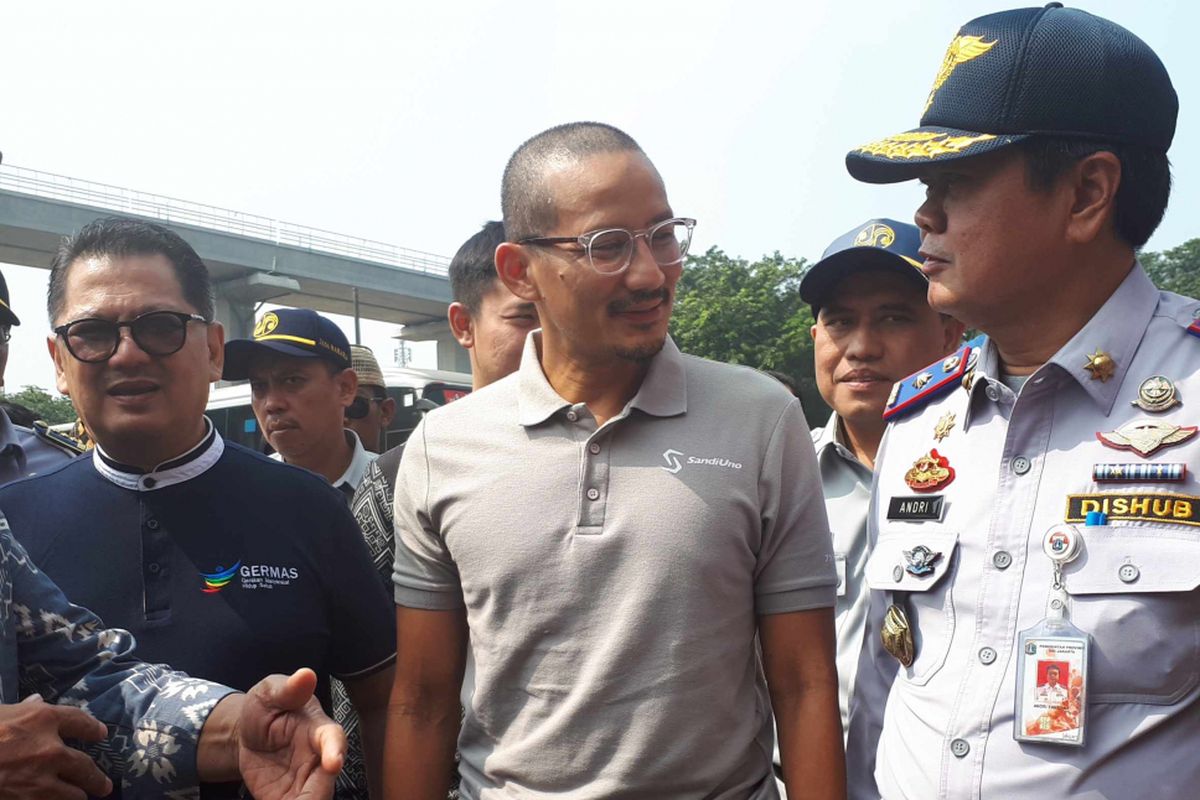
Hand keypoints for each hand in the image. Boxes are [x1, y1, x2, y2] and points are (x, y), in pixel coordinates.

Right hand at [0, 694, 111, 799]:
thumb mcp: (2, 710)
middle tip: (104, 785)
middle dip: (96, 778)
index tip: (101, 735)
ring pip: (72, 795)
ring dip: (76, 796)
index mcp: (44, 720)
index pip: (80, 722)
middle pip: (85, 767)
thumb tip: (37, 700)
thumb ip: (24, 709)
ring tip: (82, 797)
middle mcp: (50, 750)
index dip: (93, 729)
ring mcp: (39, 780)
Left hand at [238, 669, 345, 799]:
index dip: (335, 750)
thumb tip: (306, 674)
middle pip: (327, 780)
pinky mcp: (288, 799)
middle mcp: (318, 758)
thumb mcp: (268, 693)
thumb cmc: (266, 708)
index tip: (334, 763)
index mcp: (317, 729)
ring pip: (314, 799)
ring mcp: (304, 781)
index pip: (334, 738)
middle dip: (319, 794)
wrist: (247, 735)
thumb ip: (287, 689)